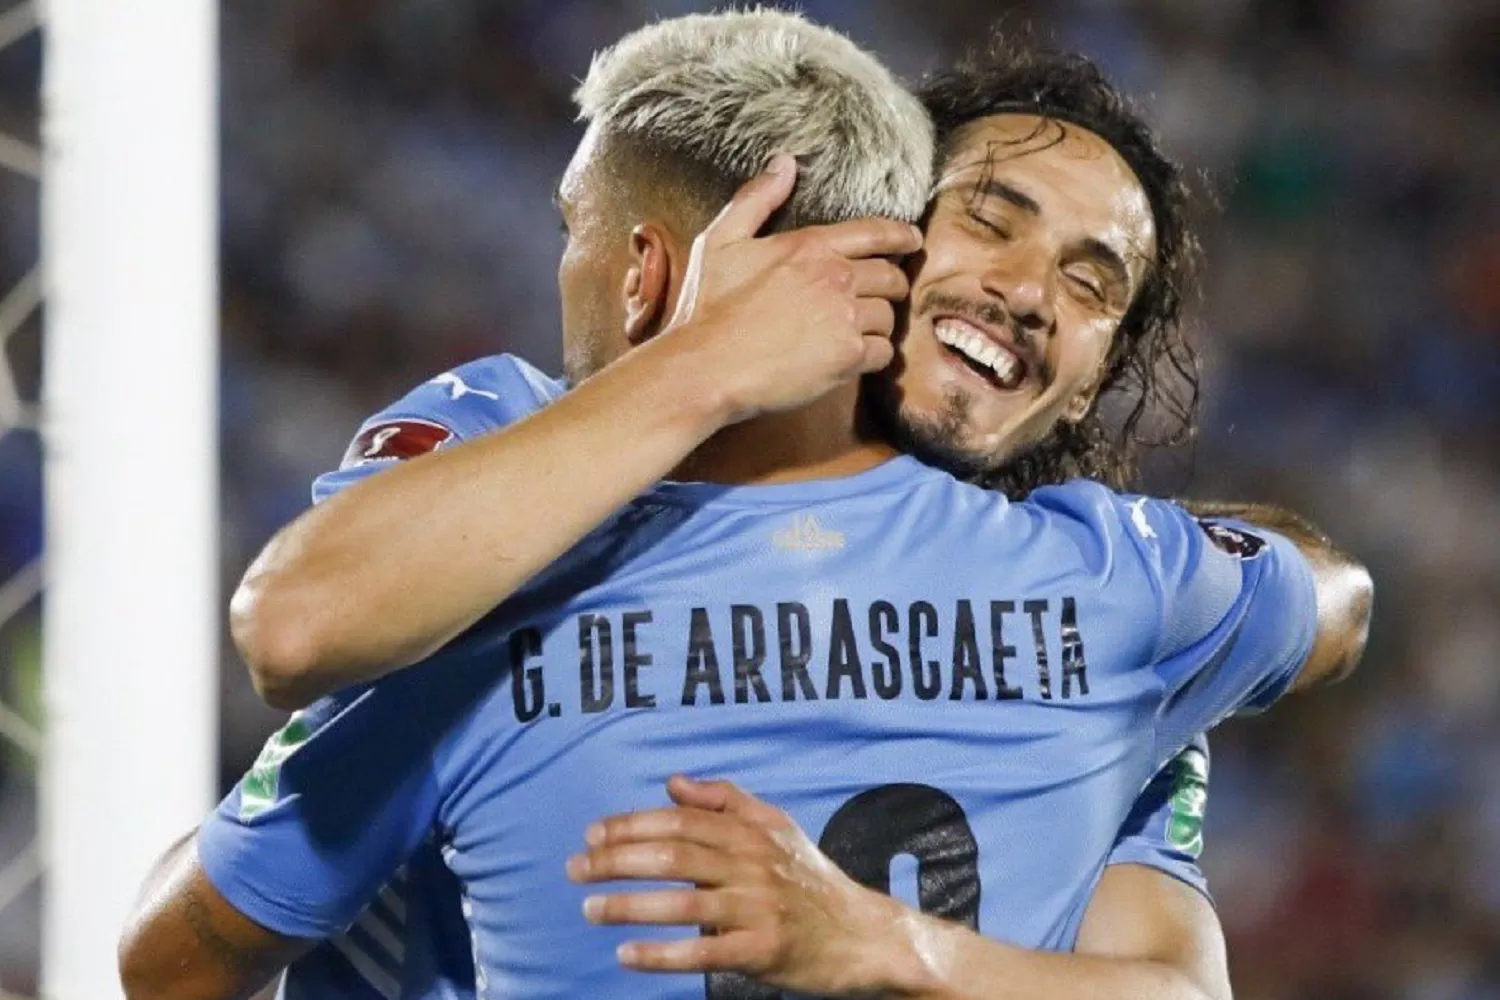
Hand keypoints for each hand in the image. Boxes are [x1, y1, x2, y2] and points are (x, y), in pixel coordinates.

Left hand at [568, 775, 912, 996]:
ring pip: (683, 903)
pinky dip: (661, 954)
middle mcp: (752, 865)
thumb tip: (672, 783)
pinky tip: (626, 954)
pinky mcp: (763, 951)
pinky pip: (703, 953)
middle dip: (616, 861)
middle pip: (673, 856)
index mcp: (749, 832)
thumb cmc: (809, 878)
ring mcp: (757, 909)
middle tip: (575, 870)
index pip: (679, 821)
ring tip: (589, 909)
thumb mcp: (776, 826)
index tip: (590, 834)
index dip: (630, 825)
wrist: (862, 933)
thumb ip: (725, 799)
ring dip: (629, 906)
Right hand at [662, 154, 921, 426]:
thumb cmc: (708, 308)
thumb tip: (784, 163)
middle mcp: (836, 277)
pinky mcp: (848, 357)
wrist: (707, 367)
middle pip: (891, 276)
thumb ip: (756, 199)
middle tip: (882, 296)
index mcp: (810, 246)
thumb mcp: (720, 241)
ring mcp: (845, 318)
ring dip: (878, 323)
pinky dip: (873, 356)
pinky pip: (883, 353)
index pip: (876, 232)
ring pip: (889, 316)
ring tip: (859, 331)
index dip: (902, 236)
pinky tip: (854, 358)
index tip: (913, 241)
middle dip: (892, 285)